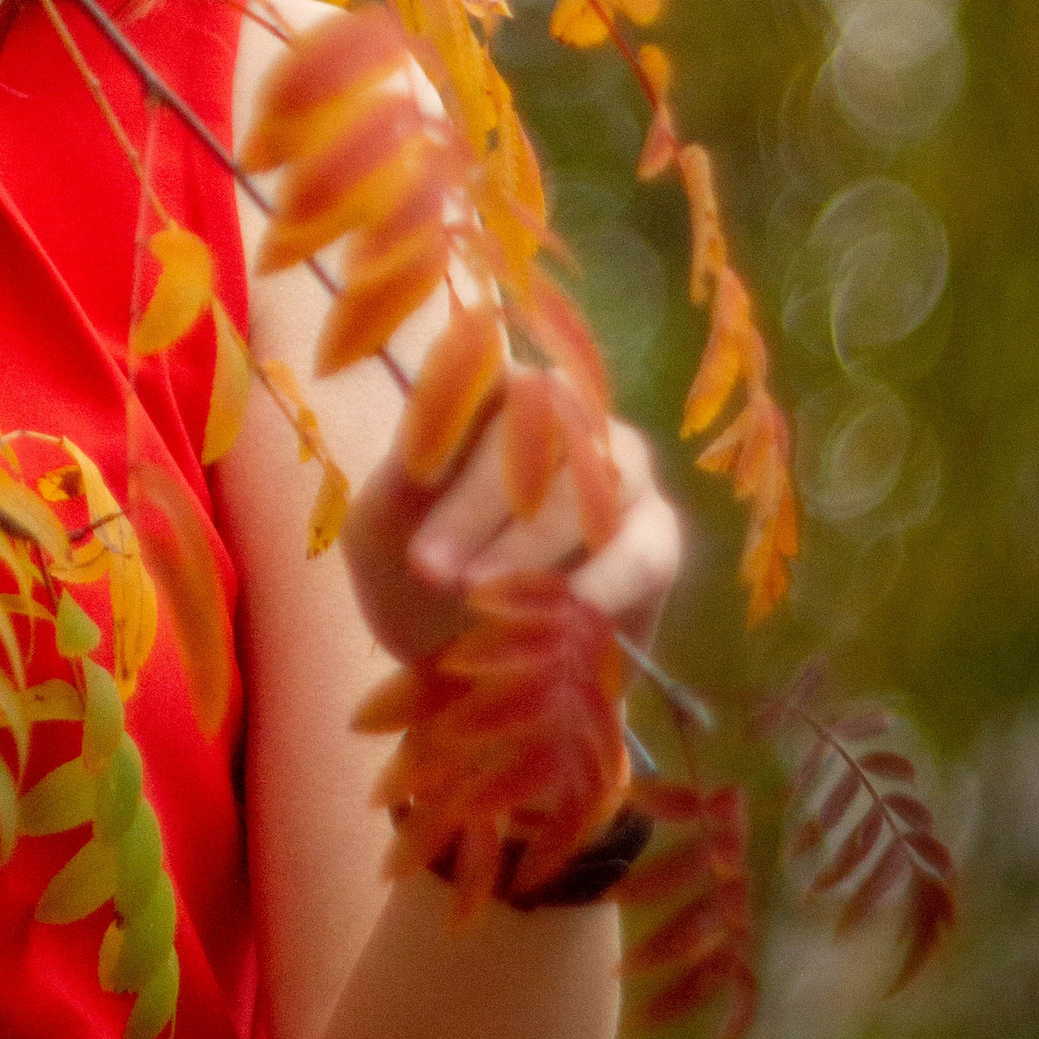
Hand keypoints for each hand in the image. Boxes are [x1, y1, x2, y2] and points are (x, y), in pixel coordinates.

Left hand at [338, 399, 682, 669]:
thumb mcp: (381, 535)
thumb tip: (424, 449)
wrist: (468, 669)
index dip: (454, 417)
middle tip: (431, 568)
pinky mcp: (656, 538)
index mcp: (491, 396)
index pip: (483, 370)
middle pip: (538, 424)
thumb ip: (398, 485)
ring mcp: (620, 468)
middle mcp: (565, 415)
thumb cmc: (416, 581)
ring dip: (533, 539)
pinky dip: (601, 583)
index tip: (414, 478)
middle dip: (478, 501)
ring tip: (480, 594)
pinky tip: (560, 613)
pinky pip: (642, 549)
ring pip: (591, 480)